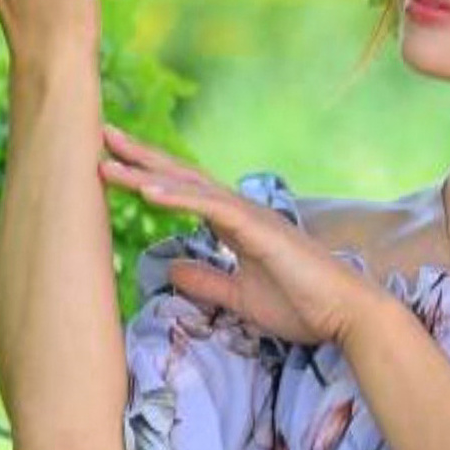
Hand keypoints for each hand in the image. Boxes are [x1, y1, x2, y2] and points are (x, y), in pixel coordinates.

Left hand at [98, 123, 371, 350]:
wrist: (347, 315)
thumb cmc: (303, 306)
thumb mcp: (241, 297)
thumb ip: (208, 280)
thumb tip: (171, 271)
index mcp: (236, 224)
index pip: (184, 192)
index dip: (149, 174)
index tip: (113, 162)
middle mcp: (240, 211)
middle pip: (181, 176)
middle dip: (140, 155)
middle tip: (101, 134)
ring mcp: (250, 216)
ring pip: (189, 187)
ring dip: (146, 172)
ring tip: (107, 160)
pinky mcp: (259, 230)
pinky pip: (210, 208)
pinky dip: (177, 197)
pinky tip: (146, 190)